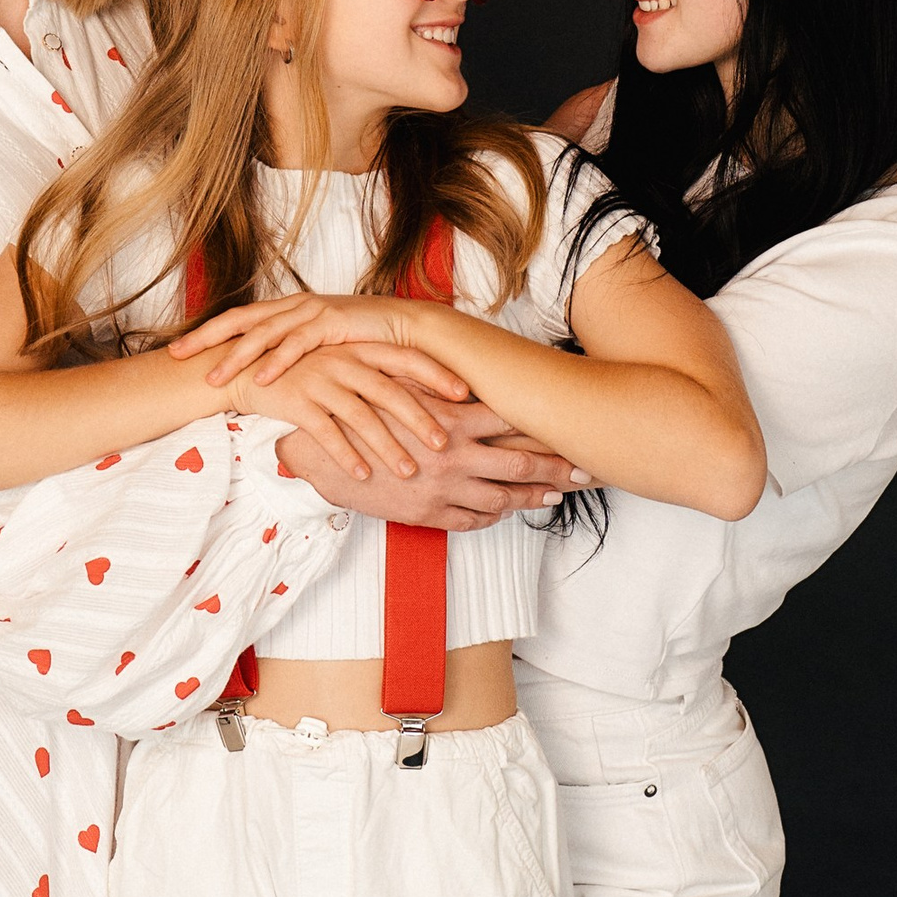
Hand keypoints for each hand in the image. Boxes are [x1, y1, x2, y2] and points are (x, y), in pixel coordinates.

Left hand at [173, 289, 431, 386]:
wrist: (405, 329)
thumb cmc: (362, 342)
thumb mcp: (319, 348)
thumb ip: (291, 353)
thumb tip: (261, 373)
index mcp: (288, 309)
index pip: (238, 319)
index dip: (207, 333)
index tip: (177, 350)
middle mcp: (294, 305)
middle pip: (240, 320)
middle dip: (206, 339)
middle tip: (175, 356)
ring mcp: (312, 311)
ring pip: (264, 333)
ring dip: (236, 356)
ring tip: (213, 377)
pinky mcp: (332, 323)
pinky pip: (297, 345)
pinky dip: (276, 362)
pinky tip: (258, 378)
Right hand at [224, 338, 472, 484]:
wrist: (243, 366)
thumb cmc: (300, 369)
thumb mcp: (339, 363)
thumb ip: (374, 373)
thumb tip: (419, 397)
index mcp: (359, 349)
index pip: (408, 358)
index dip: (437, 376)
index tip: (466, 396)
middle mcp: (343, 360)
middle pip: (391, 391)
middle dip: (420, 420)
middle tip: (445, 445)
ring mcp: (319, 379)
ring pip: (362, 416)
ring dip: (388, 446)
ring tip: (409, 472)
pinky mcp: (296, 400)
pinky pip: (327, 432)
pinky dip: (346, 455)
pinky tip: (363, 476)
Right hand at [277, 396, 582, 528]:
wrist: (309, 449)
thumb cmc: (353, 407)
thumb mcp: (394, 381)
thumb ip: (435, 380)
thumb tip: (470, 376)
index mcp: (449, 419)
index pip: (513, 424)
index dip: (550, 432)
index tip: (581, 437)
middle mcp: (450, 455)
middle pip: (517, 464)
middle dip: (555, 470)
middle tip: (587, 474)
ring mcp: (437, 488)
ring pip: (498, 497)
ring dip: (530, 498)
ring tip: (555, 496)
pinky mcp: (420, 513)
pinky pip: (466, 521)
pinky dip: (490, 517)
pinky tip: (504, 512)